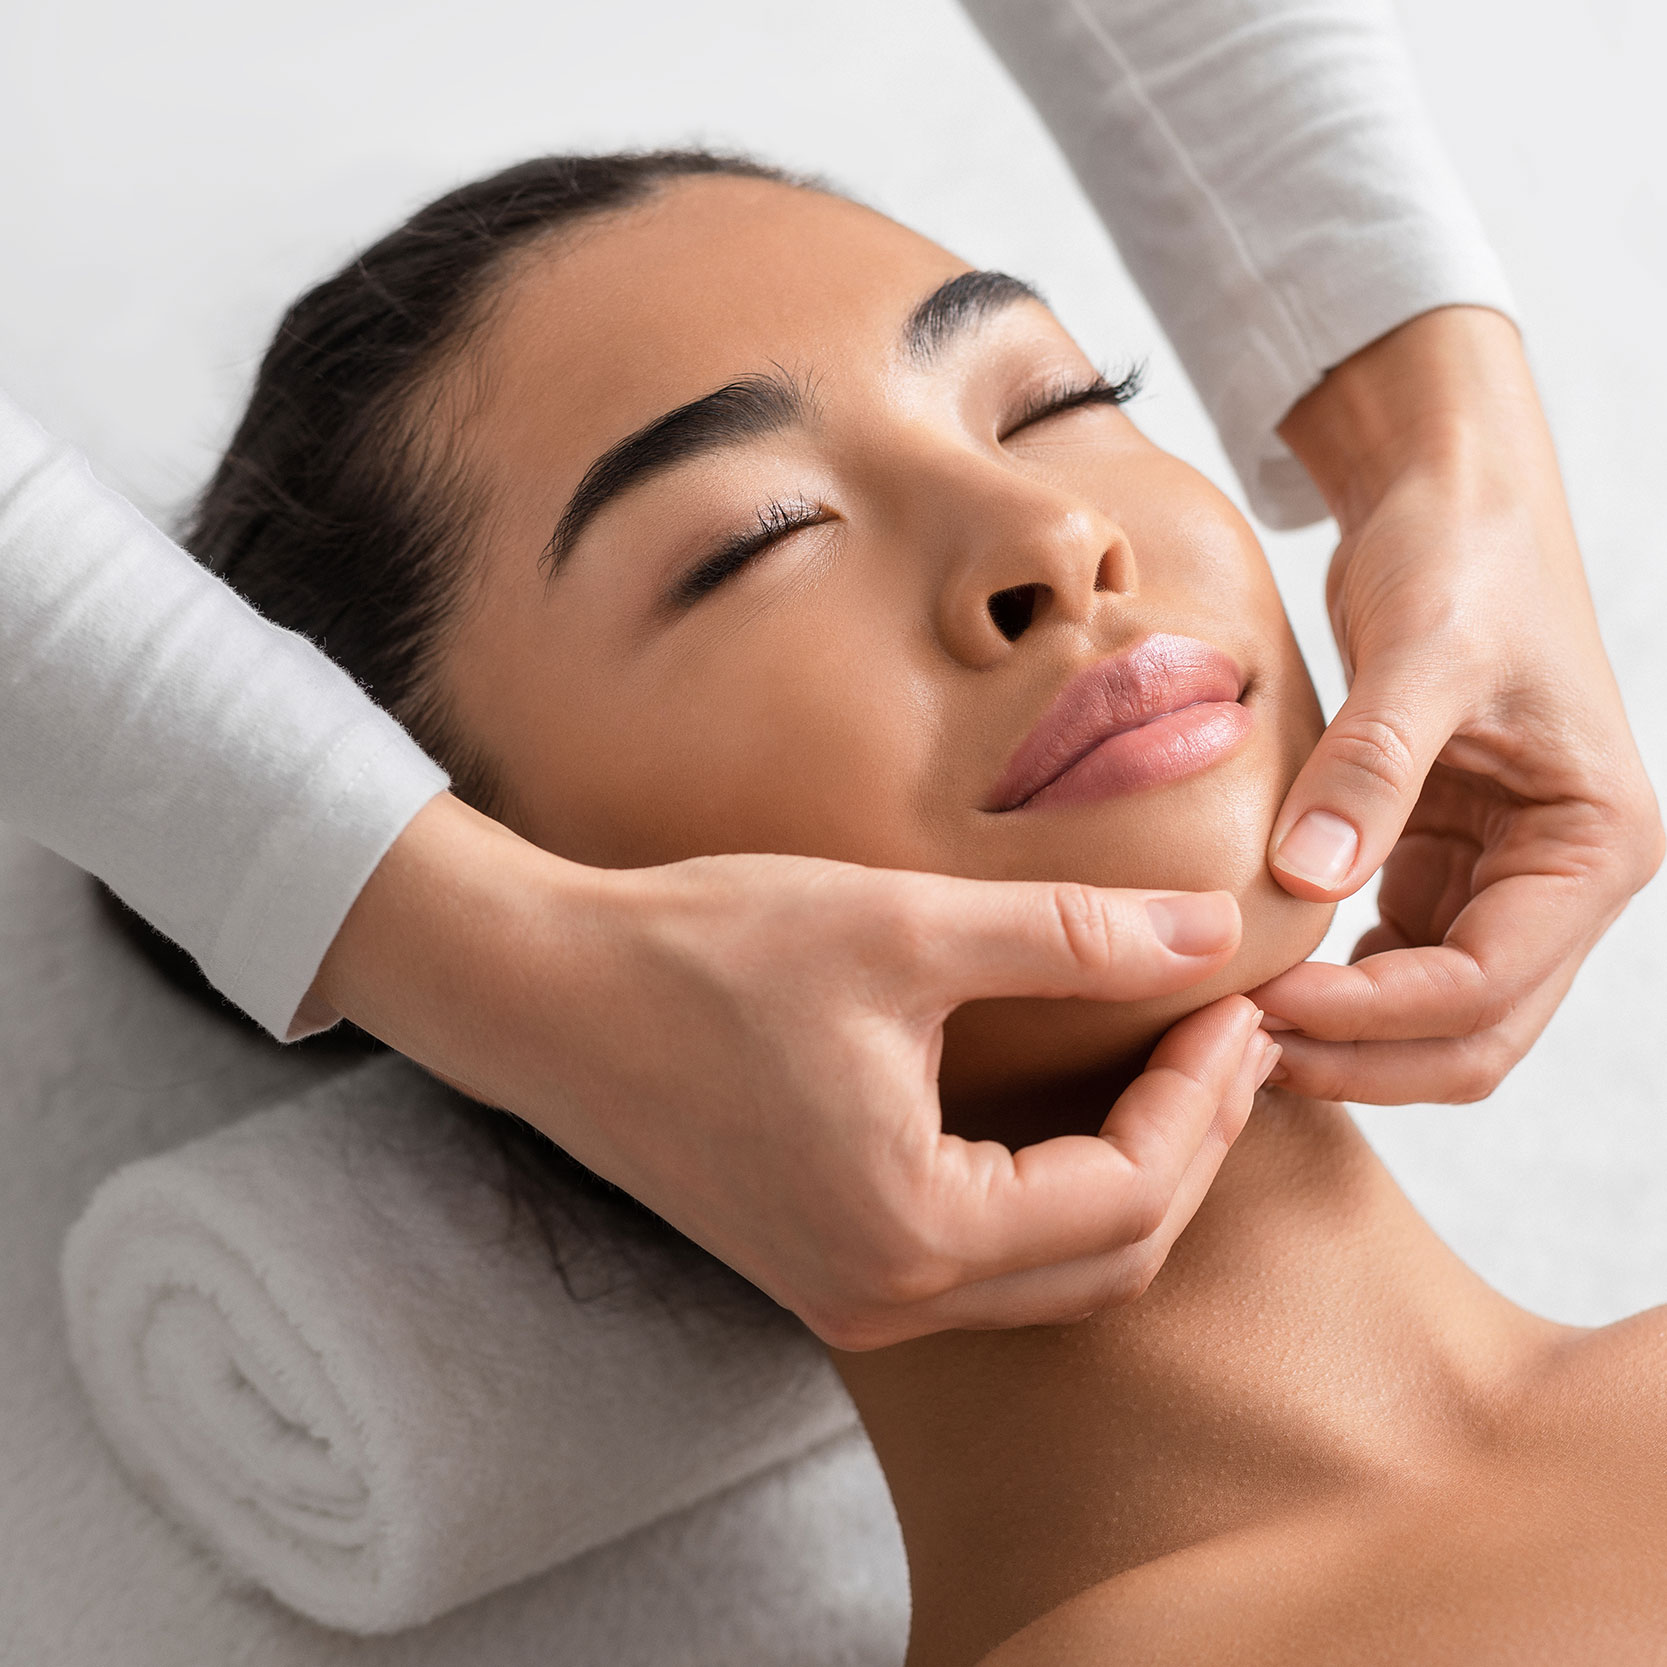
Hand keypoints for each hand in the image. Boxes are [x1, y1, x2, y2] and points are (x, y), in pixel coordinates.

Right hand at [315, 794, 1277, 1346]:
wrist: (543, 992)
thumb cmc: (702, 954)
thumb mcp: (900, 928)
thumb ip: (1068, 937)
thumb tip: (1207, 932)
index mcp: (911, 1232)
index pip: (1128, 1193)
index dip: (1205, 1099)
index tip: (1241, 1005)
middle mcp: (884, 1297)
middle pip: (1106, 1258)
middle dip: (1188, 1149)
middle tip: (1227, 1039)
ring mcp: (847, 1294)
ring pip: (1050, 1274)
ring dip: (1130, 1181)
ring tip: (1173, 1073)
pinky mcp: (819, 1264)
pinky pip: (981, 1264)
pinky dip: (1052, 1199)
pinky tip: (1068, 1115)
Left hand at [1252, 307, 1662, 1102]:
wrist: (1446, 503)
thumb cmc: (1458, 557)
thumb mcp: (1420, 651)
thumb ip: (1371, 767)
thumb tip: (1308, 881)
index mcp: (1593, 844)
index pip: (1487, 985)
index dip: (1372, 1016)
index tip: (1261, 1006)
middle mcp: (1560, 879)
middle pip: (1469, 1033)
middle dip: (1359, 1057)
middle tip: (1235, 1050)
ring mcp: (1501, 879)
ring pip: (1430, 1018)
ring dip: (1342, 1040)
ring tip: (1231, 1029)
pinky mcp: (1439, 862)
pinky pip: (1390, 963)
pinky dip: (1331, 989)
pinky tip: (1254, 981)